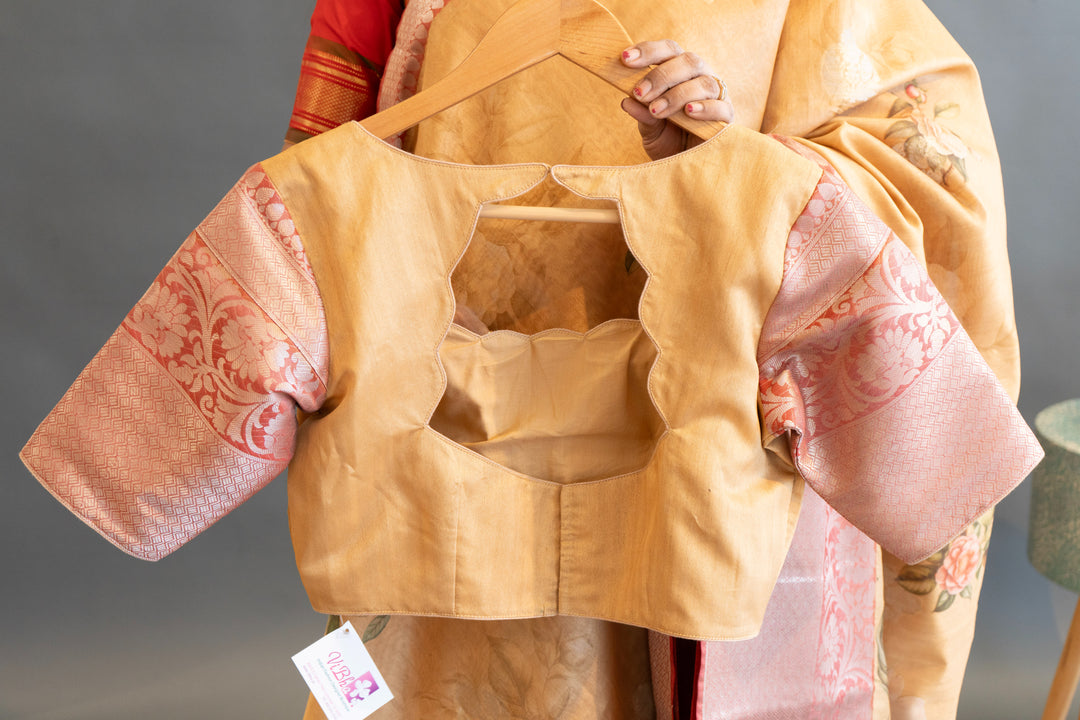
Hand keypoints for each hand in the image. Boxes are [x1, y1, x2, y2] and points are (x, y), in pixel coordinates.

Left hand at [619, 40, 733, 159]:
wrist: (686, 166)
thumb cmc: (668, 141)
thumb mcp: (650, 129)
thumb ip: (642, 114)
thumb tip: (626, 101)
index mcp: (680, 72)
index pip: (668, 50)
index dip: (648, 51)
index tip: (624, 58)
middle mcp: (700, 78)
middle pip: (688, 61)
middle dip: (660, 76)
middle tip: (640, 93)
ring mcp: (716, 96)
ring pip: (703, 83)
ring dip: (677, 95)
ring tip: (656, 110)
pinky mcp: (727, 117)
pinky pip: (720, 107)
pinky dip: (704, 108)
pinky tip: (688, 112)